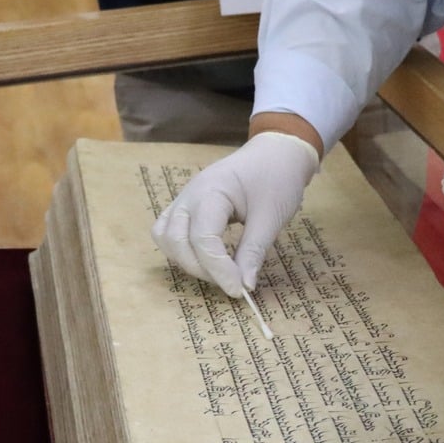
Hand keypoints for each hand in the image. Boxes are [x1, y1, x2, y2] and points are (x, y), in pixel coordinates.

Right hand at [151, 132, 320, 296]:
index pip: (203, 239)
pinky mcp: (187, 207)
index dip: (218, 270)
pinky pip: (169, 232)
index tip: (239, 290)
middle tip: (233, 281)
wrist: (276, 152)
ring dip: (187, 261)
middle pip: (176, 241)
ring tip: (218, 271)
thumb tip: (244, 286)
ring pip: (166, 238)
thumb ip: (253, 252)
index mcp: (212, 192)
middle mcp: (190, 195)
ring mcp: (184, 200)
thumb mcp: (271, 217)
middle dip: (201, 269)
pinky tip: (207, 259)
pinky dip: (181, 251)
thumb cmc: (277, 177)